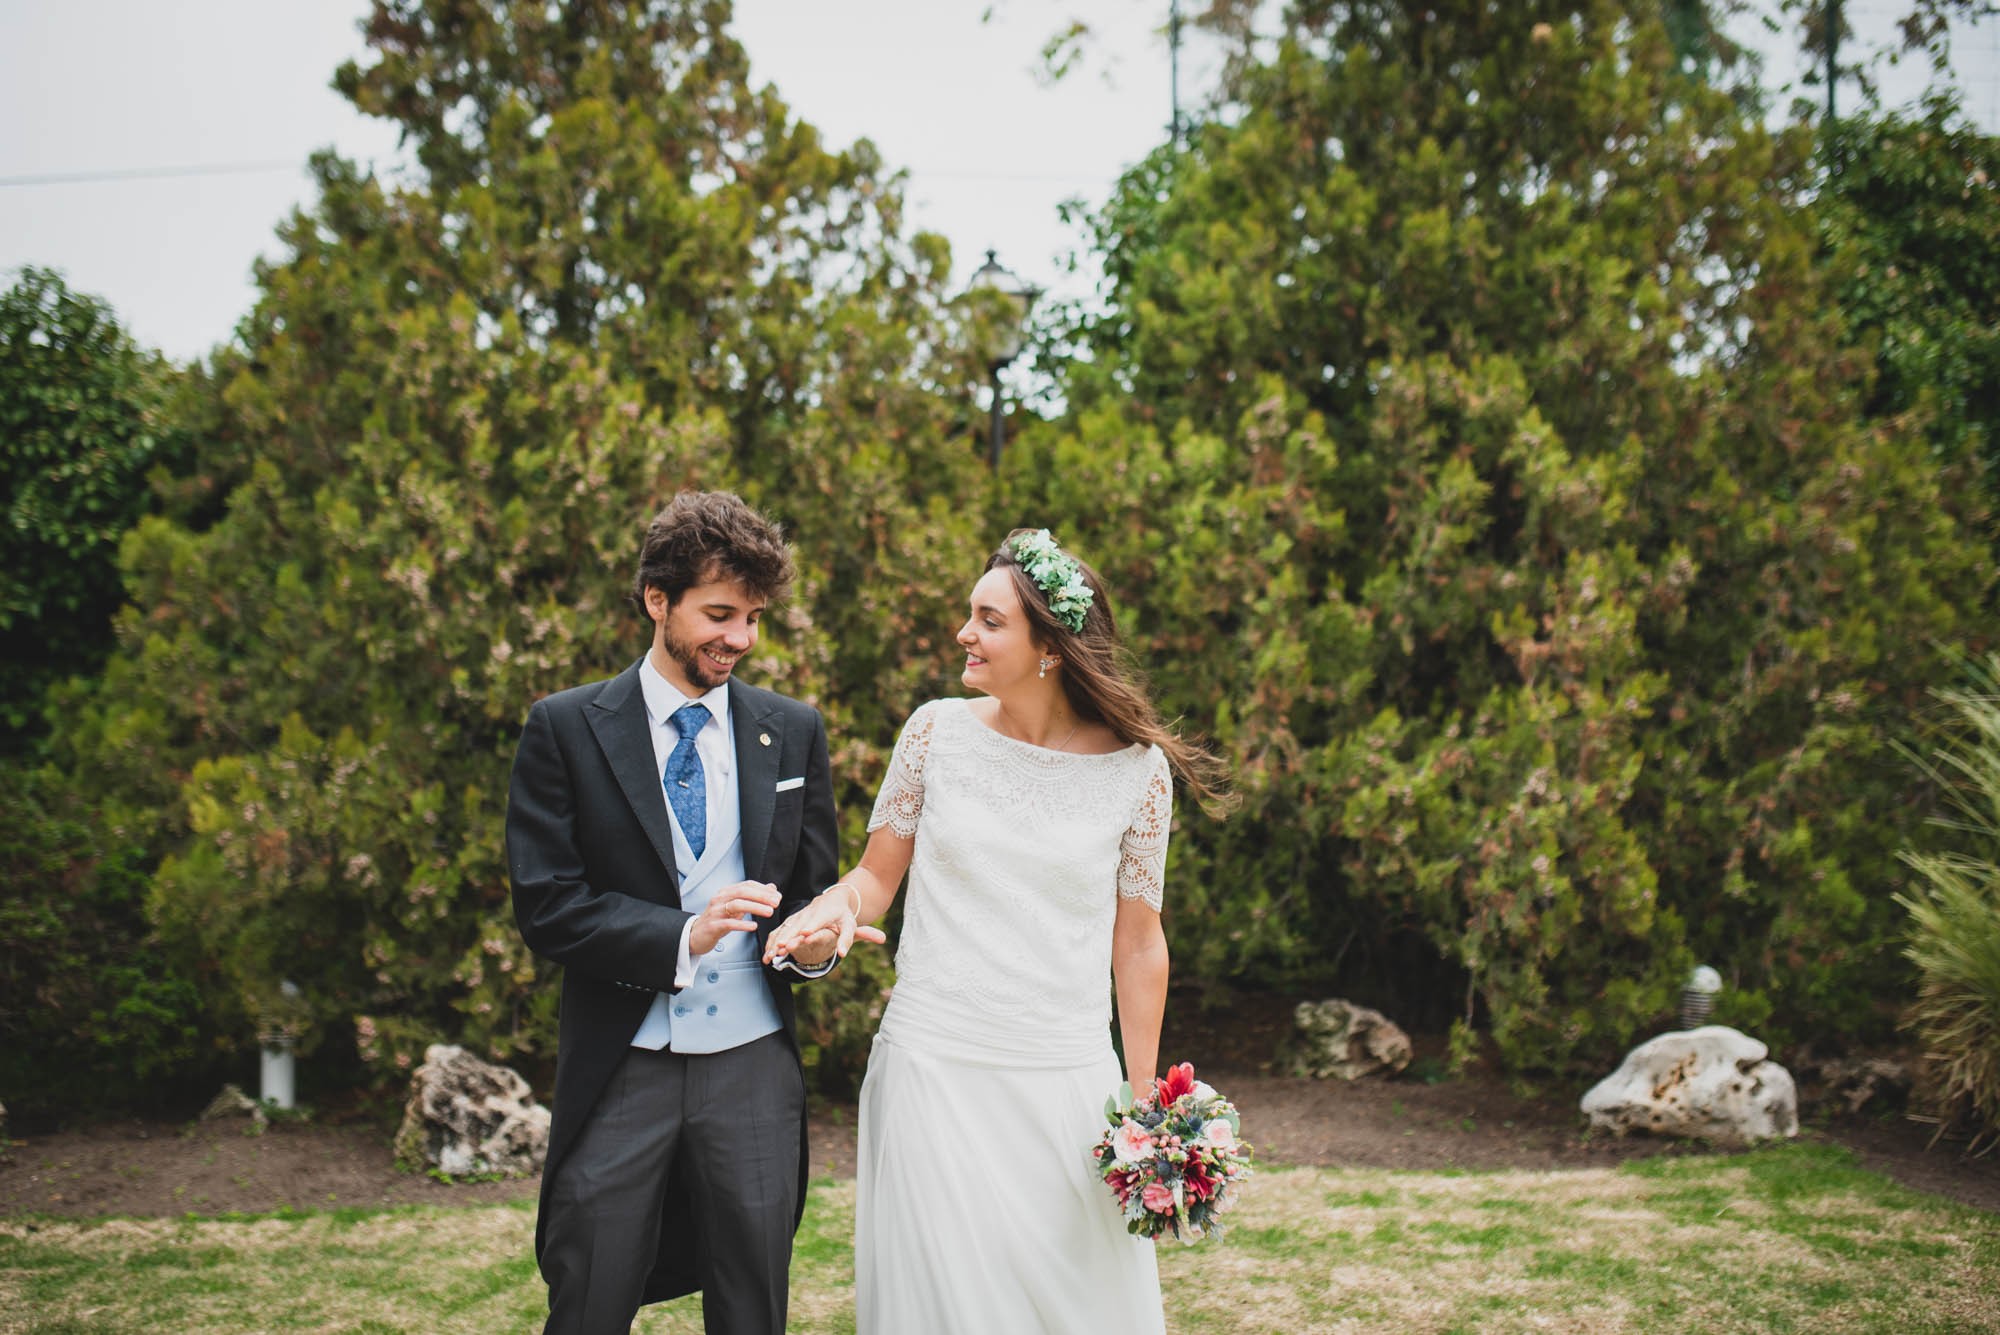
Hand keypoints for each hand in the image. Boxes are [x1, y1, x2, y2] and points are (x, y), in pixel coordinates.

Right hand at [689, 880, 781, 956]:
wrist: (696, 935)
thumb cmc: (717, 920)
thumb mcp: (735, 907)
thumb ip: (752, 897)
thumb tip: (771, 887)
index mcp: (726, 892)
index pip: (747, 885)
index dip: (763, 889)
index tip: (777, 896)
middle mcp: (720, 899)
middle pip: (742, 892)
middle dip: (761, 896)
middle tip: (776, 903)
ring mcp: (715, 912)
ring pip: (736, 905)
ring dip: (755, 907)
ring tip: (769, 912)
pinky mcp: (713, 926)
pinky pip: (728, 923)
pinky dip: (742, 924)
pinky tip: (753, 926)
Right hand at [763, 884, 886, 965]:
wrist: (833, 900)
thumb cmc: (843, 916)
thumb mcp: (851, 925)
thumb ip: (854, 937)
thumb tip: (852, 950)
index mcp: (824, 914)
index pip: (817, 921)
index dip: (811, 928)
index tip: (805, 935)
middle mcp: (808, 914)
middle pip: (797, 926)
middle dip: (789, 937)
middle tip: (782, 948)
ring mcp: (798, 918)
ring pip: (785, 929)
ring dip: (777, 942)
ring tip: (770, 956)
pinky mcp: (791, 923)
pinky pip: (779, 932)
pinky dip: (772, 942)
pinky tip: (766, 955)